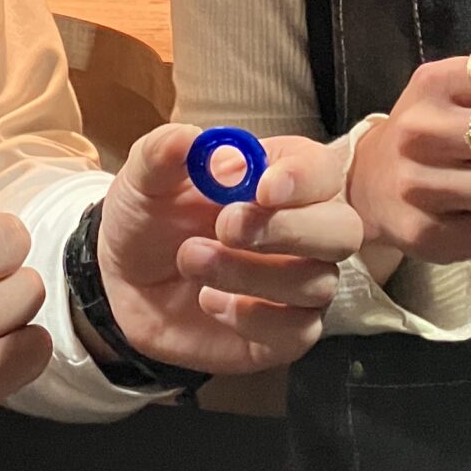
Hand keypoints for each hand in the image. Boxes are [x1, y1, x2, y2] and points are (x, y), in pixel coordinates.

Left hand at [96, 125, 361, 374]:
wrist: (126, 284)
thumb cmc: (150, 219)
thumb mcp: (144, 179)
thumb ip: (163, 153)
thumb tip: (189, 138)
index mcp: (280, 176)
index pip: (322, 171)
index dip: (303, 179)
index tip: (265, 188)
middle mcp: (303, 229)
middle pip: (344, 230)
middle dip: (291, 230)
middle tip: (227, 226)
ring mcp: (299, 283)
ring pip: (318, 282)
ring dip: (252, 272)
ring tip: (192, 259)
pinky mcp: (285, 332)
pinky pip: (299, 331)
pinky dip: (254, 317)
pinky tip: (210, 301)